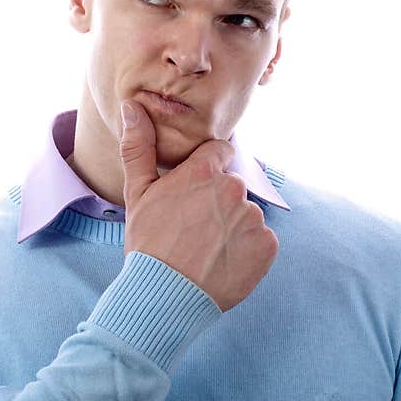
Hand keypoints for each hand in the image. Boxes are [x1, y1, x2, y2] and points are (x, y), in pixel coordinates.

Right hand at [118, 99, 278, 311]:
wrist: (164, 295)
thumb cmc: (147, 242)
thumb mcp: (137, 193)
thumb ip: (139, 146)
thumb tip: (132, 105)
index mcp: (205, 171)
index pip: (219, 152)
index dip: (206, 171)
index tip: (192, 193)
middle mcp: (234, 189)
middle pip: (232, 185)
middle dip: (217, 200)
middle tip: (193, 227)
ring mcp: (253, 218)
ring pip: (246, 213)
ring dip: (232, 226)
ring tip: (206, 248)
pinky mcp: (268, 246)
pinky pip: (261, 240)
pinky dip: (246, 249)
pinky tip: (222, 262)